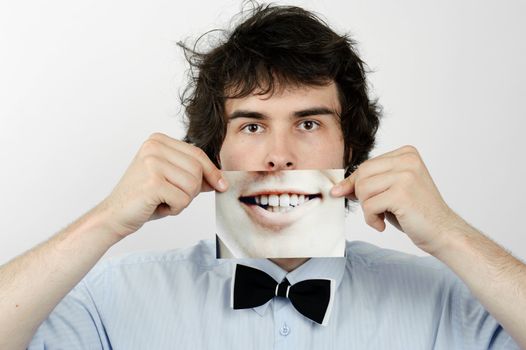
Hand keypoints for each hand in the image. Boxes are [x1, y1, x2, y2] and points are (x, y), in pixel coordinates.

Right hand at [96, 132, 227, 238]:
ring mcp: (152, 163)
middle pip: (198, 169)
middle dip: (192, 190)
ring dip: (183, 200)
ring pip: (193, 185)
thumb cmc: (143, 198)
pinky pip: (183, 199)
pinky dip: (175, 208)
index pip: (197, 154)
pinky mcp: (153, 182)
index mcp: (158, 140)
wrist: (114, 215)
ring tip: (163, 200)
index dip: (212, 172)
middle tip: (172, 197)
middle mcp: (154, 147)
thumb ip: (193, 175)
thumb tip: (221, 179)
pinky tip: (157, 206)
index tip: (221, 185)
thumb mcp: (171, 180)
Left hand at [331, 145, 459, 254]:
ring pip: (363, 189)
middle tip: (374, 211)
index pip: (367, 165)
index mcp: (406, 154)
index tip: (346, 194)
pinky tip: (383, 225)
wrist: (443, 232)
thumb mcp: (389, 192)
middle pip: (362, 174)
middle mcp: (407, 160)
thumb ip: (368, 184)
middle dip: (361, 195)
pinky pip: (369, 205)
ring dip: (367, 209)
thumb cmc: (415, 213)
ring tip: (382, 217)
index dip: (354, 183)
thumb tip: (337, 188)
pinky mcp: (401, 193)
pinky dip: (371, 219)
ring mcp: (406, 175)